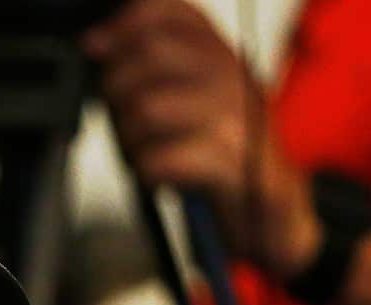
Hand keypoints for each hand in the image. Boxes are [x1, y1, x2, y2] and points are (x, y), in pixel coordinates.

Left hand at [83, 0, 317, 274]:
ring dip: (130, 140)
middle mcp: (234, 79)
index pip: (172, 12)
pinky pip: (160, 158)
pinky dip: (146, 173)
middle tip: (122, 123)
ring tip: (143, 157)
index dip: (124, 24)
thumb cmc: (229, 165)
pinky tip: (159, 179)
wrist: (275, 219)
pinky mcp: (233, 165)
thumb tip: (99, 47)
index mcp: (224, 58)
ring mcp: (237, 120)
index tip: (95, 46)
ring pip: (148, 108)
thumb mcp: (197, 106)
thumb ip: (158, 74)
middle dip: (116, 91)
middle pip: (150, 56)